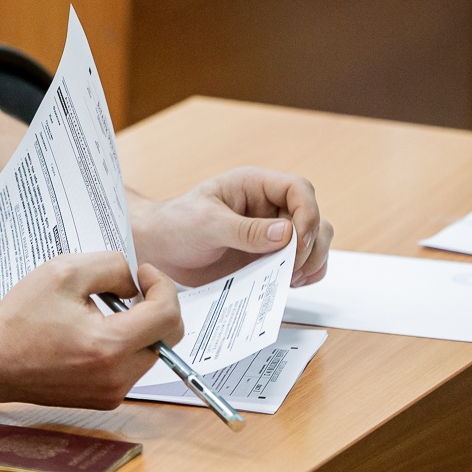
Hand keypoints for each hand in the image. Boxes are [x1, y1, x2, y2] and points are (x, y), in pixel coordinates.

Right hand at [0, 252, 183, 409]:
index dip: (162, 285)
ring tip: (103, 309)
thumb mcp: (65, 272)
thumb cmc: (21, 317)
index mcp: (110, 346)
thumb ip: (111, 267)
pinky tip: (95, 331)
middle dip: (155, 306)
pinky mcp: (104, 399)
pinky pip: (132, 366)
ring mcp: (111, 393)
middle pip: (167, 336)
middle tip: (128, 288)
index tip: (141, 273)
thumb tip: (136, 283)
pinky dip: (125, 344)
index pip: (168, 315)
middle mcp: (117, 377)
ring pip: (151, 351)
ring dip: (140, 325)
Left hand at [130, 166, 333, 288]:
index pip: (299, 190)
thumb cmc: (175, 226)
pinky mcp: (269, 258)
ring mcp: (271, 234)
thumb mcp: (207, 224)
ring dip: (312, 262)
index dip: (307, 214)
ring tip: (290, 279)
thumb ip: (245, 230)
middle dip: (311, 245)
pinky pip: (302, 264)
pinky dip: (304, 276)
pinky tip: (287, 284)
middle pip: (314, 219)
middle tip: (291, 268)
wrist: (157, 251)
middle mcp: (268, 208)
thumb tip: (287, 233)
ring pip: (314, 242)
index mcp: (254, 186)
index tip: (297, 242)